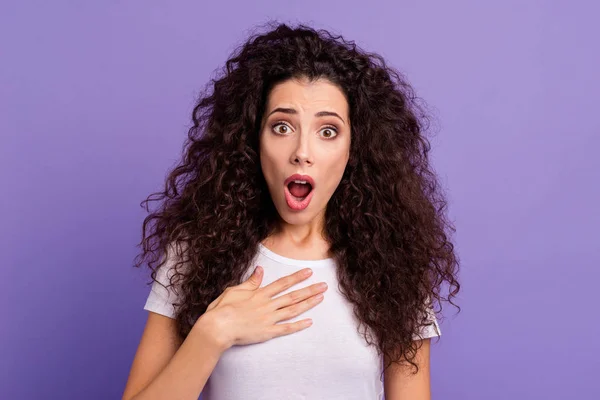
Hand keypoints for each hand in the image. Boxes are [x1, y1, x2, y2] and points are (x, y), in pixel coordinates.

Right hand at [196, 266, 327, 349]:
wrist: (218, 327)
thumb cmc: (223, 308)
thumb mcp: (235, 290)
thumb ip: (251, 282)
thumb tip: (260, 270)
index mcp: (260, 294)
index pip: (282, 283)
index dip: (297, 277)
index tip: (309, 272)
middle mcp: (267, 305)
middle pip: (293, 296)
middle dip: (309, 290)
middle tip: (324, 285)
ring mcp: (269, 318)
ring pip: (293, 310)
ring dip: (308, 304)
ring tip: (320, 298)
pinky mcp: (267, 332)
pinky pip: (286, 328)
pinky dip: (298, 325)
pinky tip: (309, 322)